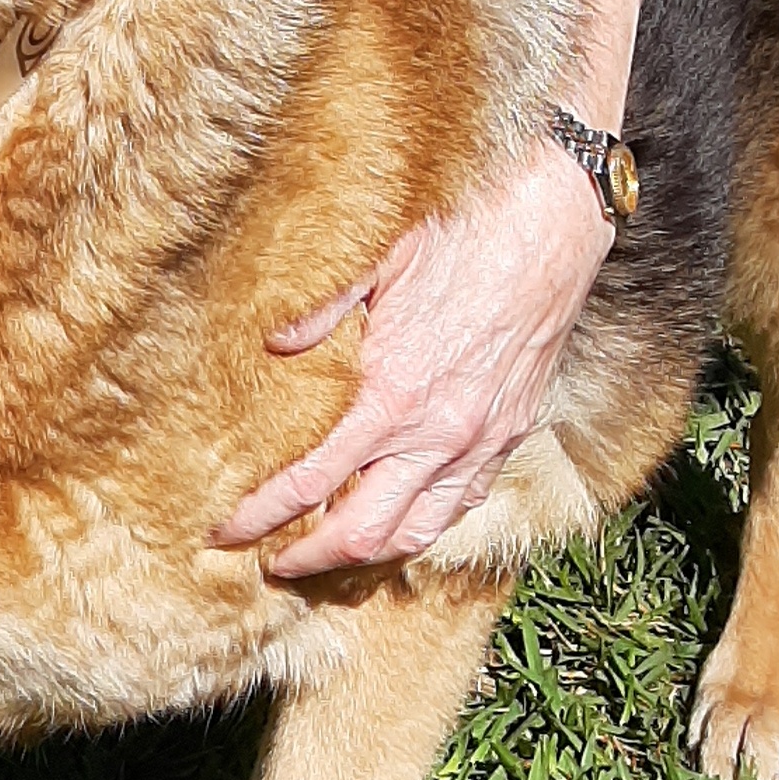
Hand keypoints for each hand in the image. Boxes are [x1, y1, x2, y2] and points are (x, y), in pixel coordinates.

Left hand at [213, 143, 612, 575]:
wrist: (556, 218)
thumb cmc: (460, 227)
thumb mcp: (375, 255)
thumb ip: (318, 307)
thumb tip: (270, 344)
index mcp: (392, 393)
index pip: (309, 482)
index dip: (260, 516)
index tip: (222, 534)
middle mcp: (437, 432)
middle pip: (362, 531)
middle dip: (308, 557)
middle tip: (267, 561)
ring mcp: (480, 440)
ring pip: (417, 533)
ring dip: (365, 555)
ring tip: (324, 555)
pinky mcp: (511, 433)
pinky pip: (460, 504)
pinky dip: (421, 527)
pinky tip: (394, 519)